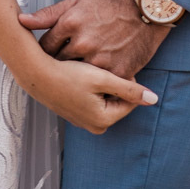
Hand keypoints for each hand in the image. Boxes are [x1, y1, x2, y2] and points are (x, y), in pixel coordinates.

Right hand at [18, 54, 158, 134]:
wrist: (36, 73)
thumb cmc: (68, 74)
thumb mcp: (102, 78)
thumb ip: (129, 89)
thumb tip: (154, 99)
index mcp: (103, 121)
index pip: (129, 100)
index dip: (125, 78)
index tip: (114, 62)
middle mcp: (93, 126)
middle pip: (117, 100)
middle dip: (113, 83)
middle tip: (102, 65)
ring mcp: (82, 120)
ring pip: (104, 98)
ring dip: (102, 83)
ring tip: (91, 68)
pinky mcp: (74, 112)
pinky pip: (91, 98)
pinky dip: (91, 86)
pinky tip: (82, 72)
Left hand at [19, 0, 171, 79]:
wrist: (143, 11)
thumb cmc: (109, 5)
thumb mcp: (77, 1)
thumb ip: (48, 14)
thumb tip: (22, 20)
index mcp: (70, 23)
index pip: (45, 46)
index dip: (45, 51)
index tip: (49, 54)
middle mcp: (82, 43)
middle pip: (58, 63)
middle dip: (57, 65)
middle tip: (58, 67)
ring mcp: (99, 59)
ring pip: (77, 76)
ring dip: (76, 76)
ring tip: (75, 74)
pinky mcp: (116, 72)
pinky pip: (100, 85)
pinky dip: (96, 83)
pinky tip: (95, 79)